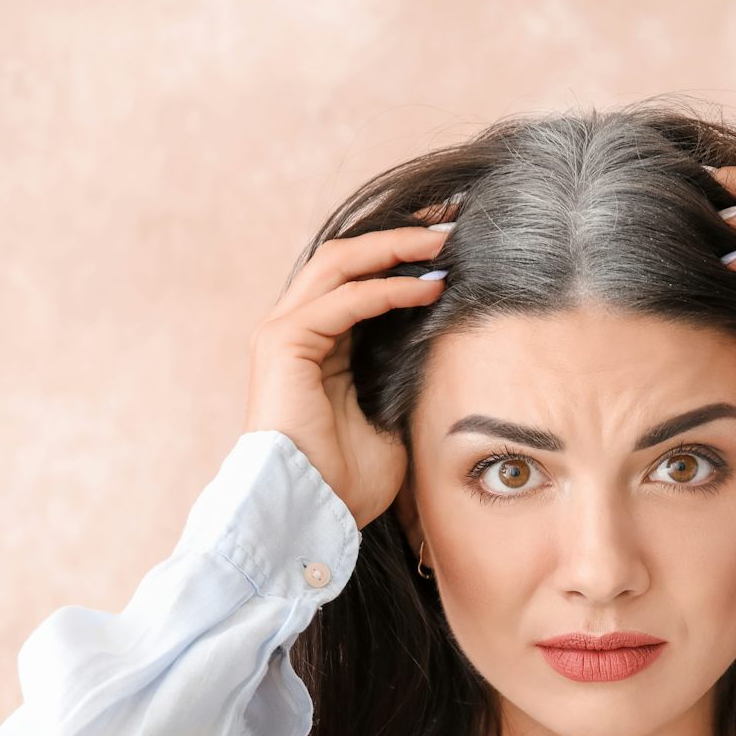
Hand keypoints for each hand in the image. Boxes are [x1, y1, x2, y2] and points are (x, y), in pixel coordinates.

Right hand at [244, 221, 451, 528]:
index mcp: (318, 344)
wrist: (309, 512)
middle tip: (452, 224)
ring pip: (342, 263)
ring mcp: (284, 332)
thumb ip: (405, 378)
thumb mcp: (392, 419)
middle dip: (400, 236)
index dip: (401, 256)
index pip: (358, 278)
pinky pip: (344, 300)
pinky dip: (388, 289)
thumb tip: (446, 350)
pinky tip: (429, 288)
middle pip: (347, 256)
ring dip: (396, 248)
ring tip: (445, 244)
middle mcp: (295, 328)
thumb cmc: (347, 481)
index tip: (450, 244)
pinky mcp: (283, 342)